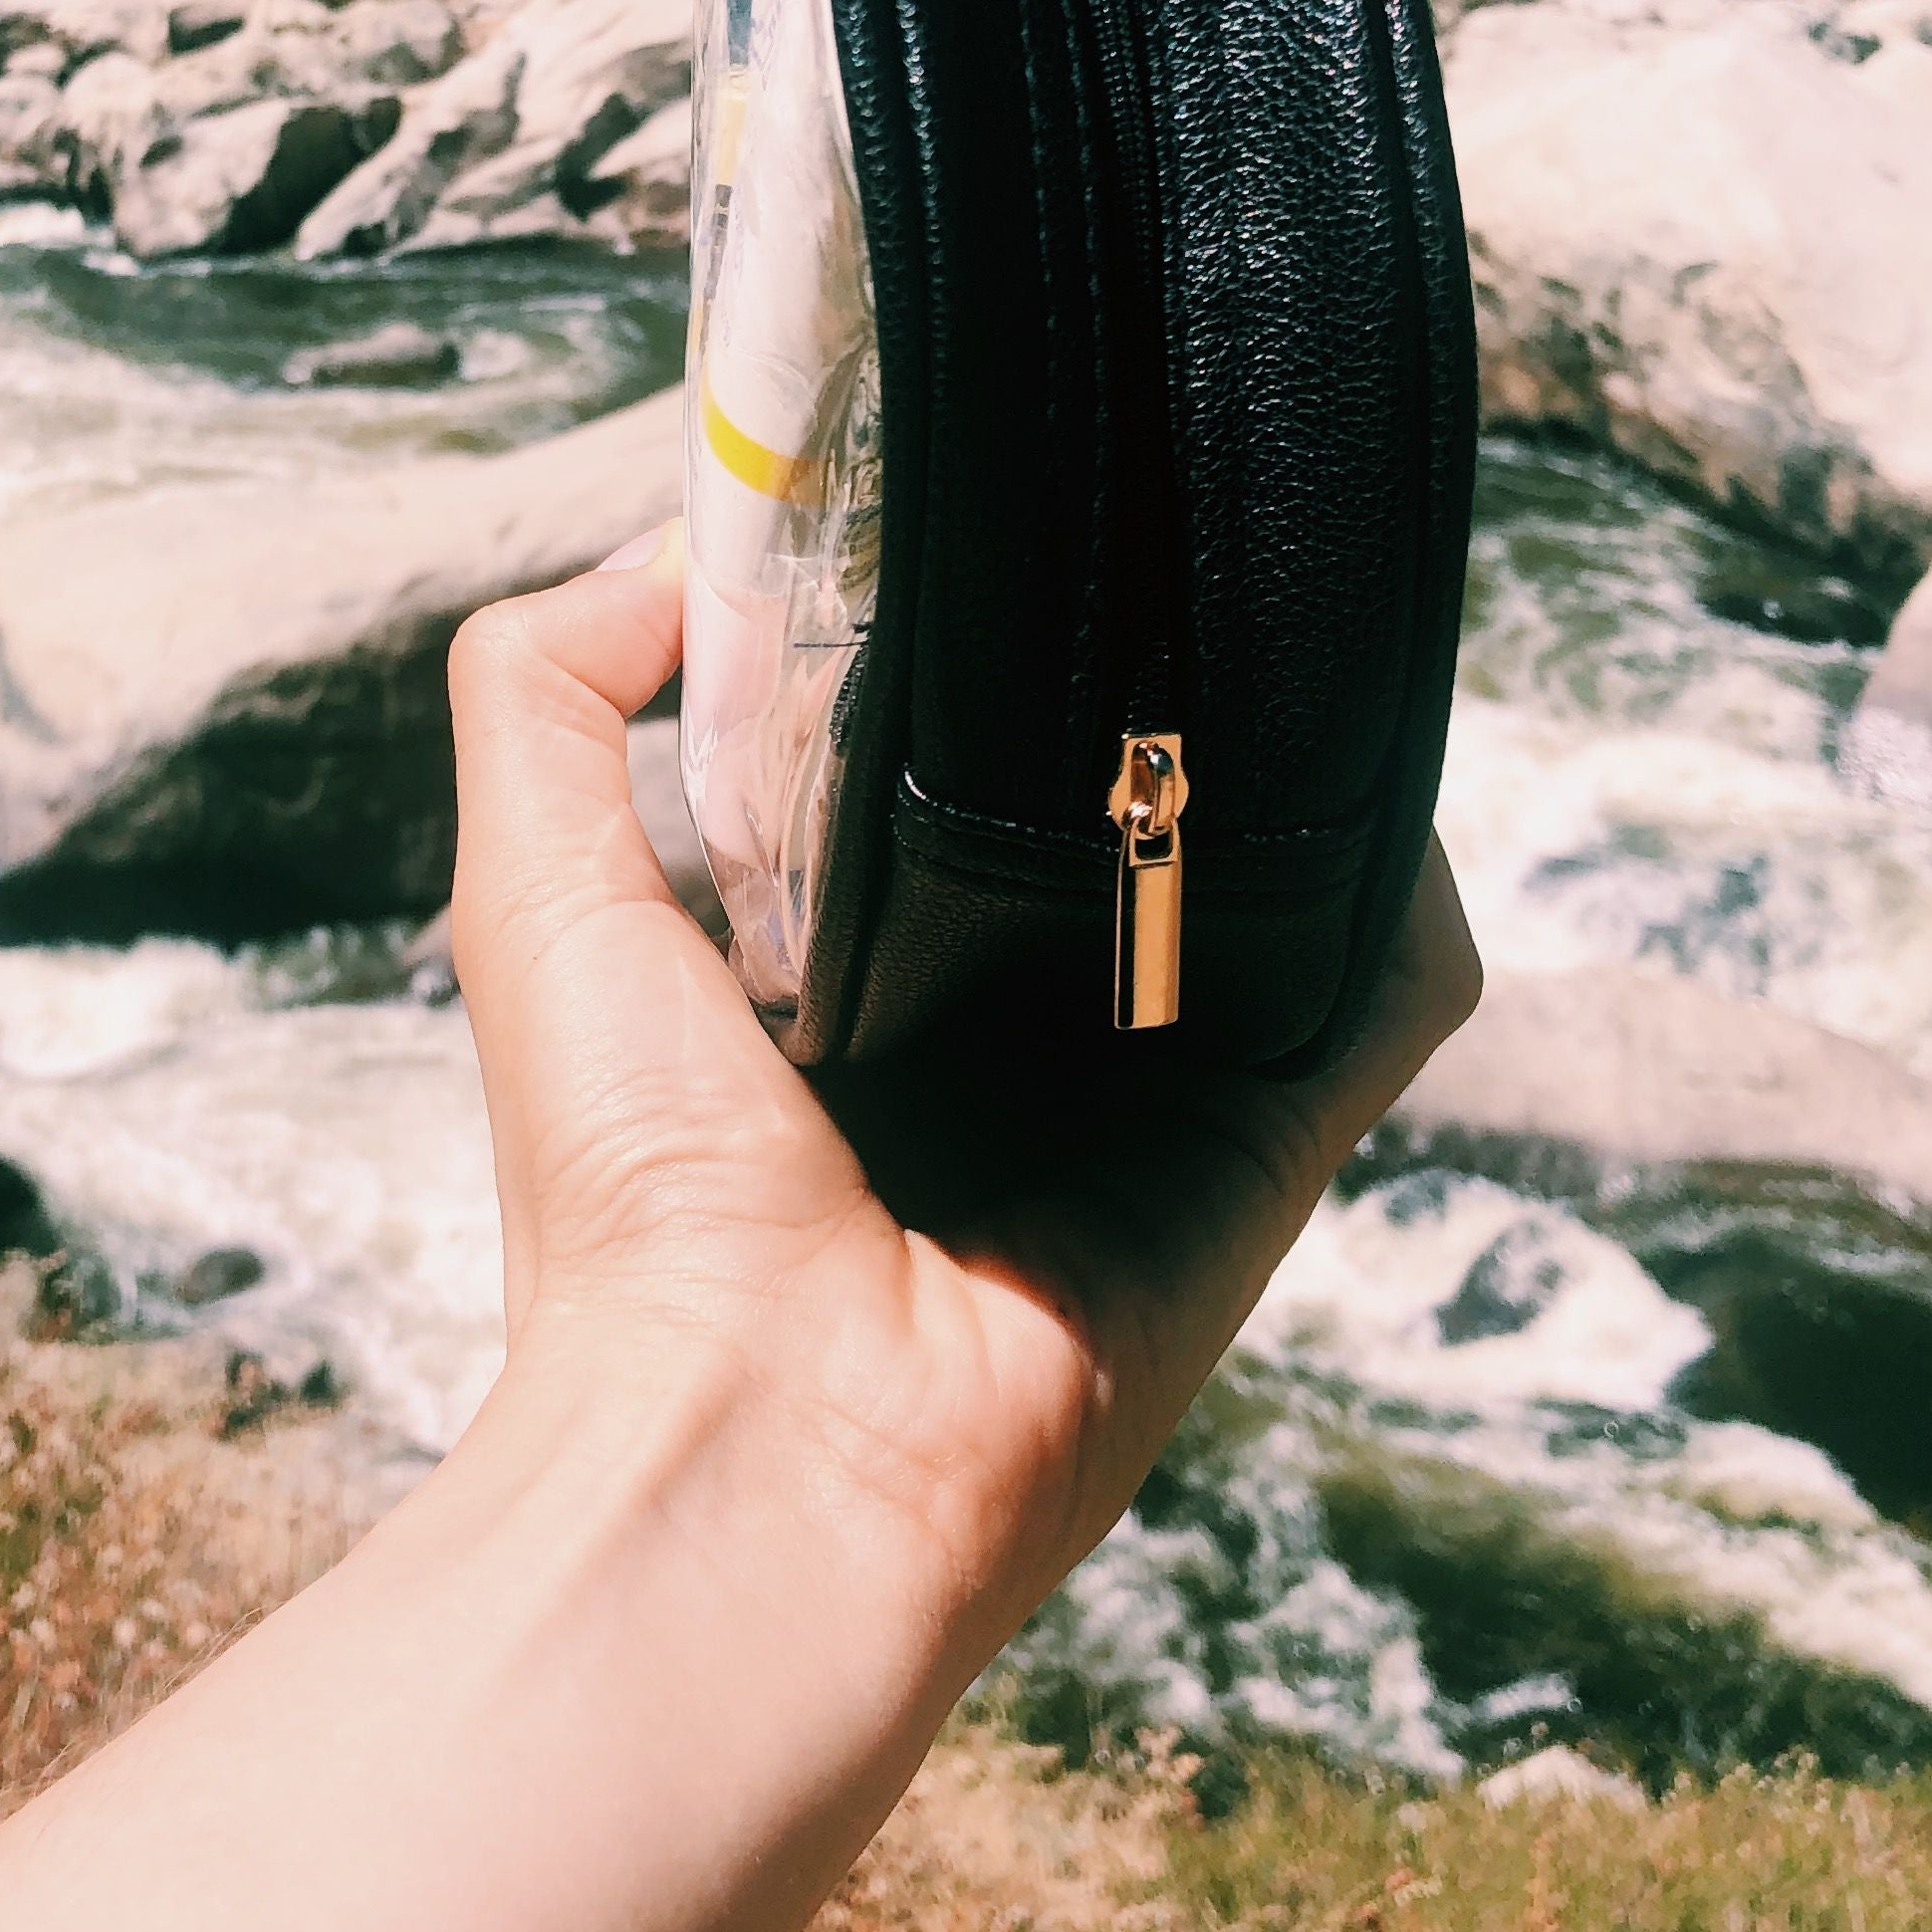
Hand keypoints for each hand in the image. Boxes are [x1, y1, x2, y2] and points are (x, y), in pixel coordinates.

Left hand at [448, 523, 1479, 1673]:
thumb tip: (674, 545)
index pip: (946, 771)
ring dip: (1295, 767)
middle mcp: (1009, 1033)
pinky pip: (1380, 998)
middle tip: (1173, 530)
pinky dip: (1398, 891)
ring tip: (1292, 614)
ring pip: (1269, 888)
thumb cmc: (631, 1181)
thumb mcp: (533, 893)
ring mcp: (1151, 1096)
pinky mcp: (1268, 1154)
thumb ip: (545, 695)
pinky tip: (1374, 770)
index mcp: (851, 978)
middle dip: (1153, 687)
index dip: (978, 644)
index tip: (1003, 496)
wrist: (760, 1435)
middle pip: (1122, 819)